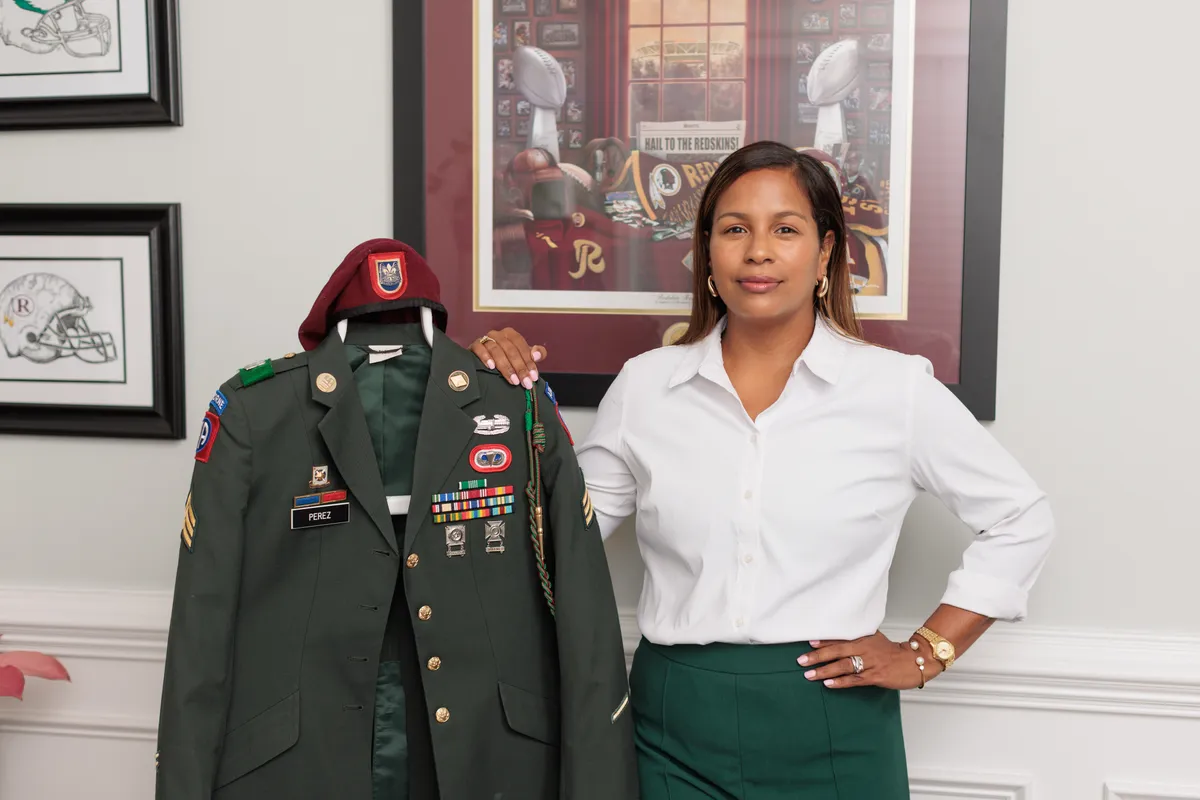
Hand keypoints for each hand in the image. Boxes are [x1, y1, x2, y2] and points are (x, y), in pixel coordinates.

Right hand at [469, 328, 547, 388]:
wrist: (485, 361)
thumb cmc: (508, 358)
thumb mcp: (524, 355)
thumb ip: (536, 353)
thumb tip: (537, 355)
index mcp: (511, 335)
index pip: (521, 346)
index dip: (528, 361)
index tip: (533, 377)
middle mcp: (498, 334)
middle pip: (510, 350)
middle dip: (519, 367)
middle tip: (524, 382)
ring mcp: (485, 339)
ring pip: (496, 350)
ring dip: (505, 366)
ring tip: (512, 380)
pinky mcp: (474, 345)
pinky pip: (479, 348)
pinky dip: (485, 356)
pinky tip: (491, 367)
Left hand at [797, 632, 942, 689]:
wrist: (914, 661)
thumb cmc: (893, 652)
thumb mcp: (875, 640)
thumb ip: (859, 639)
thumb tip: (839, 639)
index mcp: (863, 639)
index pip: (839, 639)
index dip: (823, 641)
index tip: (808, 643)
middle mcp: (864, 649)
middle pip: (837, 651)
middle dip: (818, 656)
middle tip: (801, 661)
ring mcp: (870, 663)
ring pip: (843, 666)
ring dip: (825, 670)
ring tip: (810, 674)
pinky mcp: (875, 676)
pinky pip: (854, 680)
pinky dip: (840, 682)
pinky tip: (828, 684)